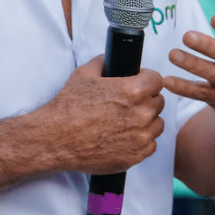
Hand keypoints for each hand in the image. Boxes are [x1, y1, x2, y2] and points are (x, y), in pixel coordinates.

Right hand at [42, 55, 164, 174]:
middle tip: (130, 103)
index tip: (141, 83)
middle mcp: (141, 114)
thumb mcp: (84, 74)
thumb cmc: (69, 108)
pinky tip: (126, 137)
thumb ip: (102, 62)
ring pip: (157, 124)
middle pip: (158, 102)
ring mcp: (140, 137)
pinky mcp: (136, 156)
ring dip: (147, 121)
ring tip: (128, 121)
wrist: (56, 139)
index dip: (147, 80)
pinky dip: (141, 141)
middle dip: (146, 100)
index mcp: (133, 91)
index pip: (157, 80)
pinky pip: (150, 145)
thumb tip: (109, 59)